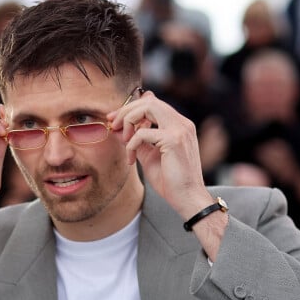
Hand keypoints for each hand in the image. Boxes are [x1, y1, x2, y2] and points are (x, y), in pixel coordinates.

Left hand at [108, 91, 225, 260]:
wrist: (187, 198)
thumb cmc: (170, 180)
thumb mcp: (148, 155)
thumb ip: (136, 139)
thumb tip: (117, 128)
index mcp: (179, 125)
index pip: (153, 103)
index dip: (131, 108)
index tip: (114, 119)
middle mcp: (182, 123)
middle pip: (149, 101)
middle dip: (126, 110)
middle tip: (112, 124)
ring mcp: (180, 130)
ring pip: (148, 107)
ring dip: (129, 120)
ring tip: (122, 139)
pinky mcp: (173, 140)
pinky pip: (143, 133)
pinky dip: (131, 144)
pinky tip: (131, 160)